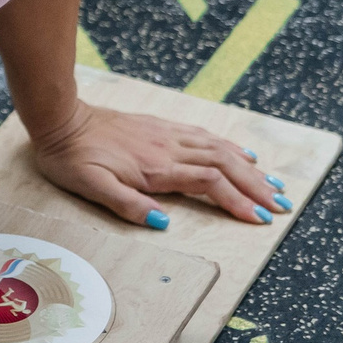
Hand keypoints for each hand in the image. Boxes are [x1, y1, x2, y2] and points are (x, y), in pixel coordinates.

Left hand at [28, 100, 283, 225]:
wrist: (60, 119)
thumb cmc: (72, 158)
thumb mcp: (91, 188)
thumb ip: (128, 206)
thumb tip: (164, 223)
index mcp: (157, 168)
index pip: (210, 184)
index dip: (237, 201)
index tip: (259, 219)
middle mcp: (169, 148)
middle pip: (225, 166)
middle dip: (256, 187)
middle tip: (281, 206)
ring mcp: (167, 135)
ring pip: (220, 149)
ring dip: (250, 168)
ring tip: (273, 184)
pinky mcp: (161, 127)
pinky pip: (205, 136)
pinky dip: (229, 146)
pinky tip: (242, 153)